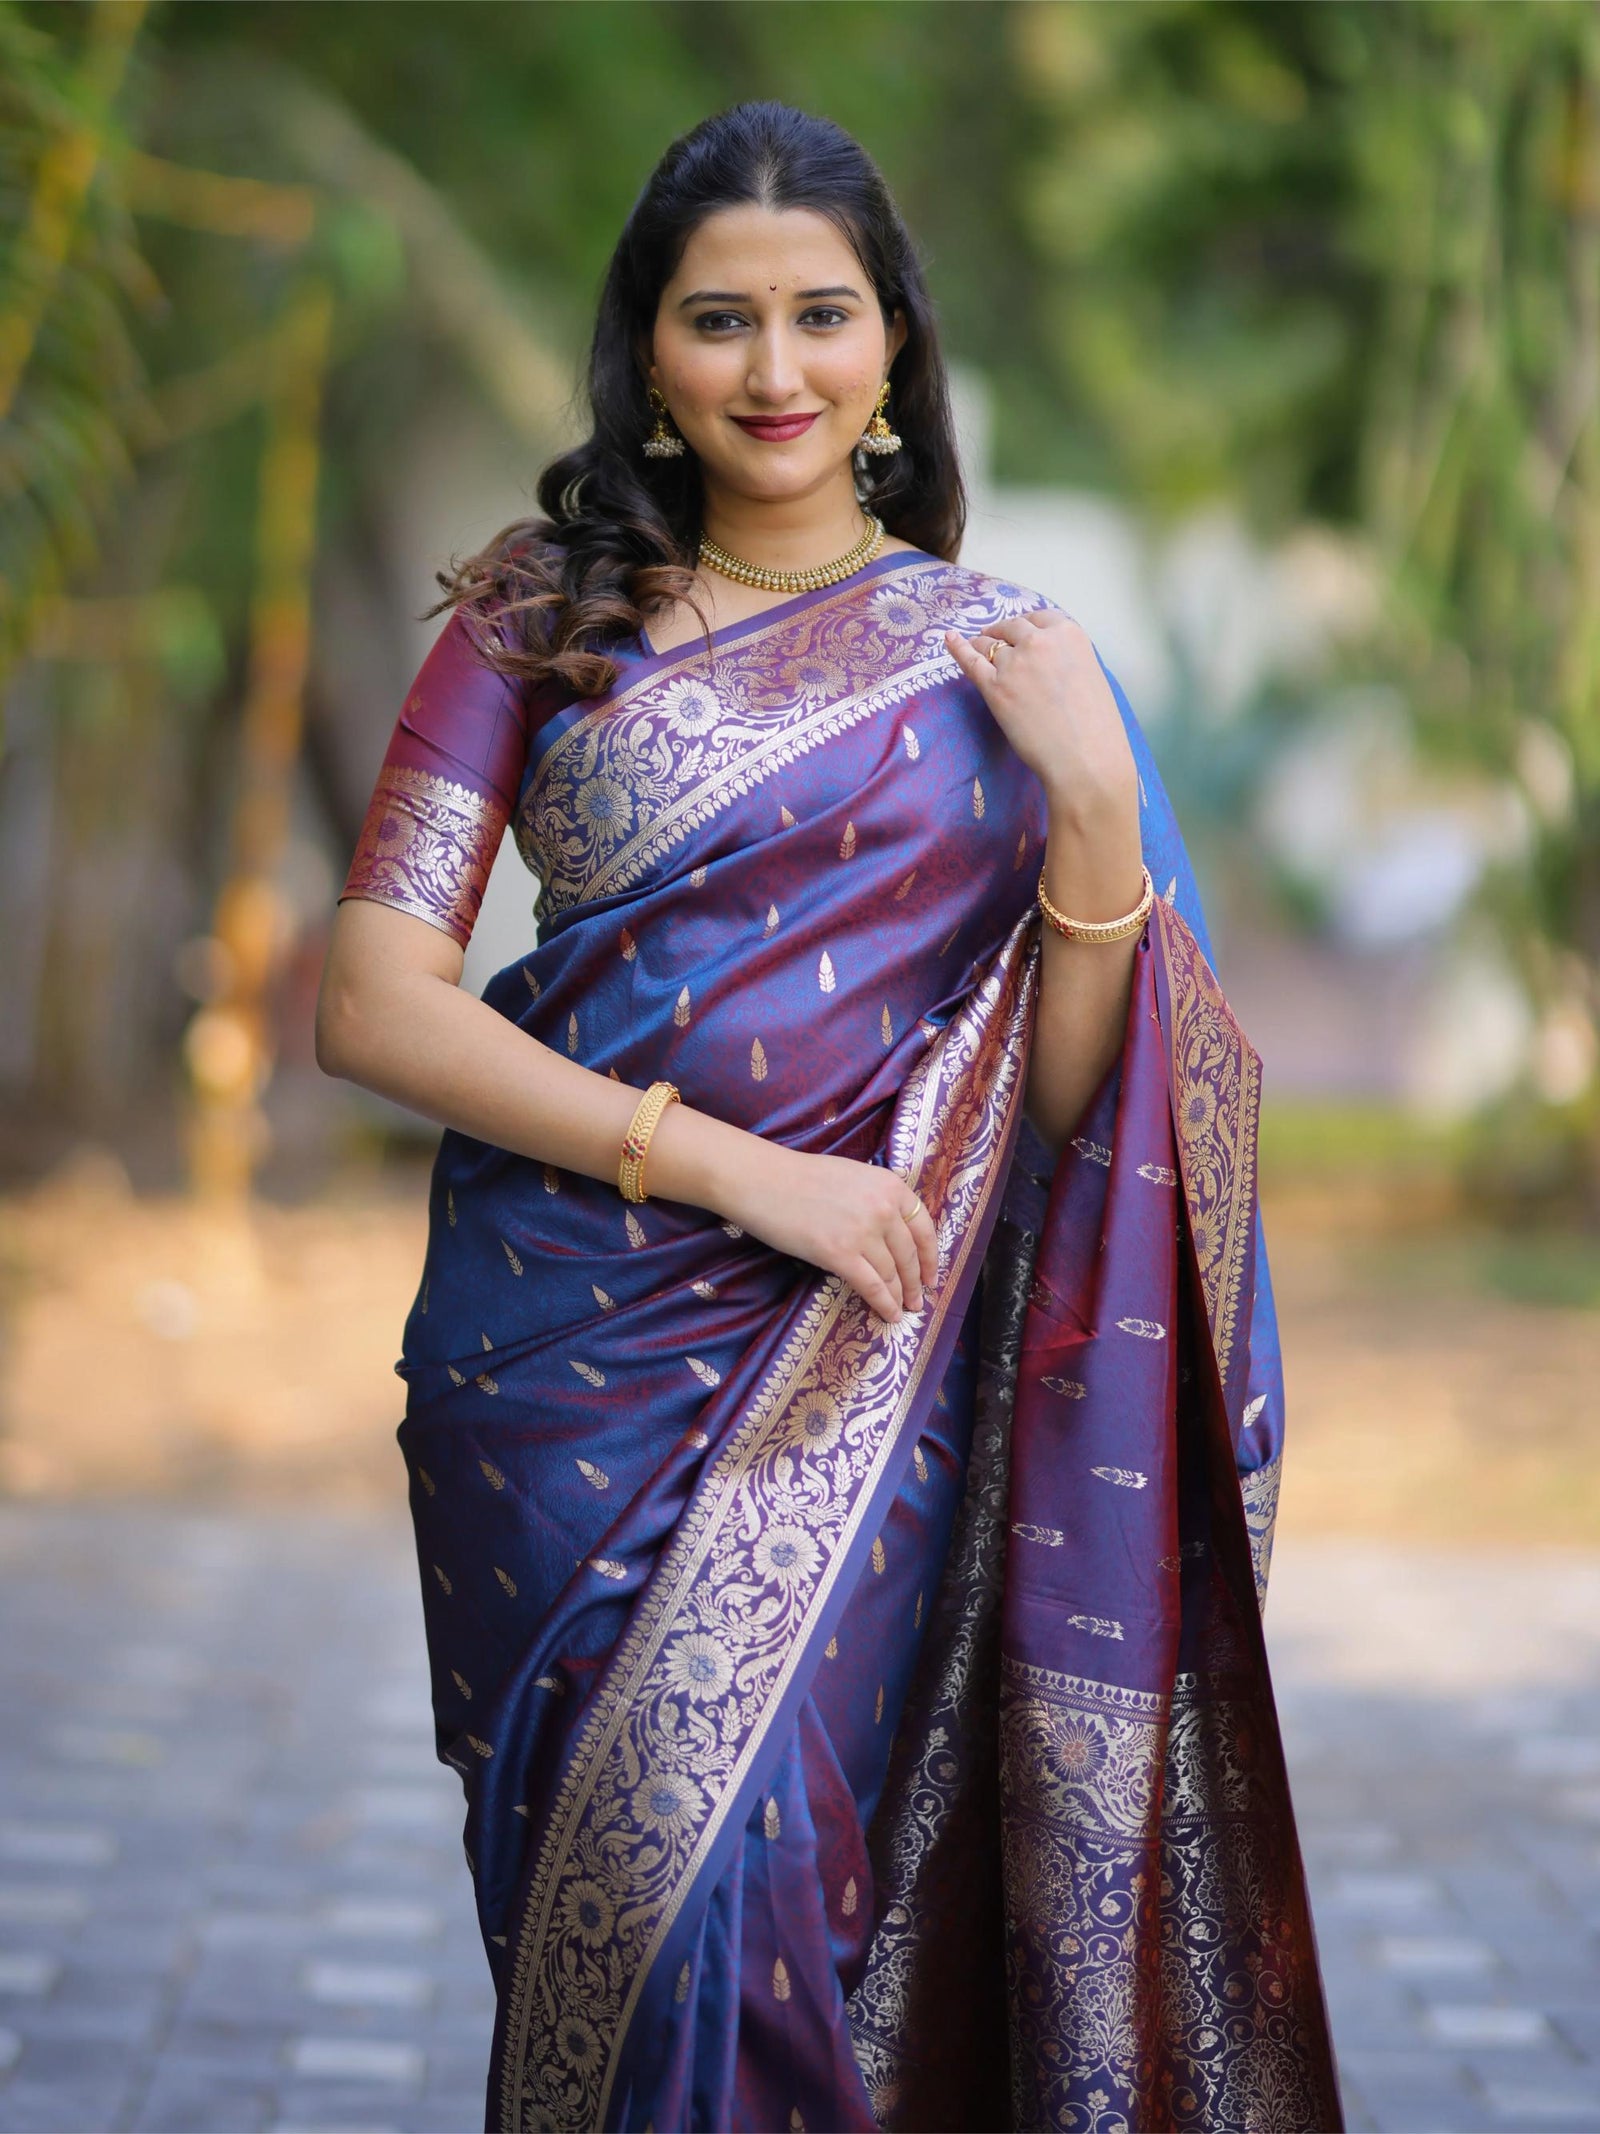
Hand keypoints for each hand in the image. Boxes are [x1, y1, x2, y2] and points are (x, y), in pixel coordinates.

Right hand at [717, 1142, 939, 1323]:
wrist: (764, 1181)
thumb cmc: (802, 1177)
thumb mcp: (854, 1177)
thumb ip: (877, 1199)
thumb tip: (891, 1231)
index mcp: (890, 1185)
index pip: (923, 1228)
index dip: (930, 1257)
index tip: (931, 1275)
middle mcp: (884, 1208)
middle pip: (909, 1255)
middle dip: (916, 1283)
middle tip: (918, 1301)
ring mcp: (863, 1232)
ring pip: (891, 1274)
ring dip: (899, 1297)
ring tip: (902, 1310)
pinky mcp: (840, 1254)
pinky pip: (871, 1286)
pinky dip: (883, 1304)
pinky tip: (888, 1315)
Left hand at [944, 610, 1135, 819]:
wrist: (1085, 757)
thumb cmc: (1096, 726)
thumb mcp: (1090, 675)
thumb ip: (1067, 660)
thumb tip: (1049, 665)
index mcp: (1069, 634)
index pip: (1040, 618)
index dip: (1027, 625)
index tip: (1021, 631)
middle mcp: (1040, 641)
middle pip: (1012, 627)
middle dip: (1003, 631)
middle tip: (996, 637)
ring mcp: (1014, 662)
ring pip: (989, 645)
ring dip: (982, 644)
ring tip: (975, 645)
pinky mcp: (994, 687)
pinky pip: (970, 661)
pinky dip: (958, 648)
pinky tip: (949, 639)